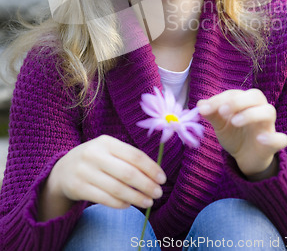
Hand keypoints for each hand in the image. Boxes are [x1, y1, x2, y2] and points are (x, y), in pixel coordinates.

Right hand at [39, 135, 165, 220]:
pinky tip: (129, 204)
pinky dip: (120, 203)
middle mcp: (94, 154)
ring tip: (148, 202)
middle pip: (128, 173)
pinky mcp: (78, 187)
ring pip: (117, 189)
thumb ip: (128, 157)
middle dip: (147, 185)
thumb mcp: (108, 150)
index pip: (135, 155)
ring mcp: (85, 171)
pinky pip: (105, 199)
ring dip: (136, 198)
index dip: (151, 168)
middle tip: (158, 193)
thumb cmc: (96, 159)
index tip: (163, 179)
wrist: (62, 170)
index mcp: (106, 141)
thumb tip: (155, 172)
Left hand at [197, 89, 286, 177]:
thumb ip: (212, 114)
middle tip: (222, 111)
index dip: (219, 99)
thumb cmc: (234, 134)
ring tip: (235, 122)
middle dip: (238, 101)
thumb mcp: (220, 124)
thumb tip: (200, 105)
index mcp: (246, 101)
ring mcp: (268, 126)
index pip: (235, 93)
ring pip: (269, 111)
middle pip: (256, 96)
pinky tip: (259, 139)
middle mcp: (259, 109)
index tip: (205, 109)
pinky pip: (281, 139)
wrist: (245, 157)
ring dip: (251, 114)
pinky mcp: (274, 144)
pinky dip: (273, 138)